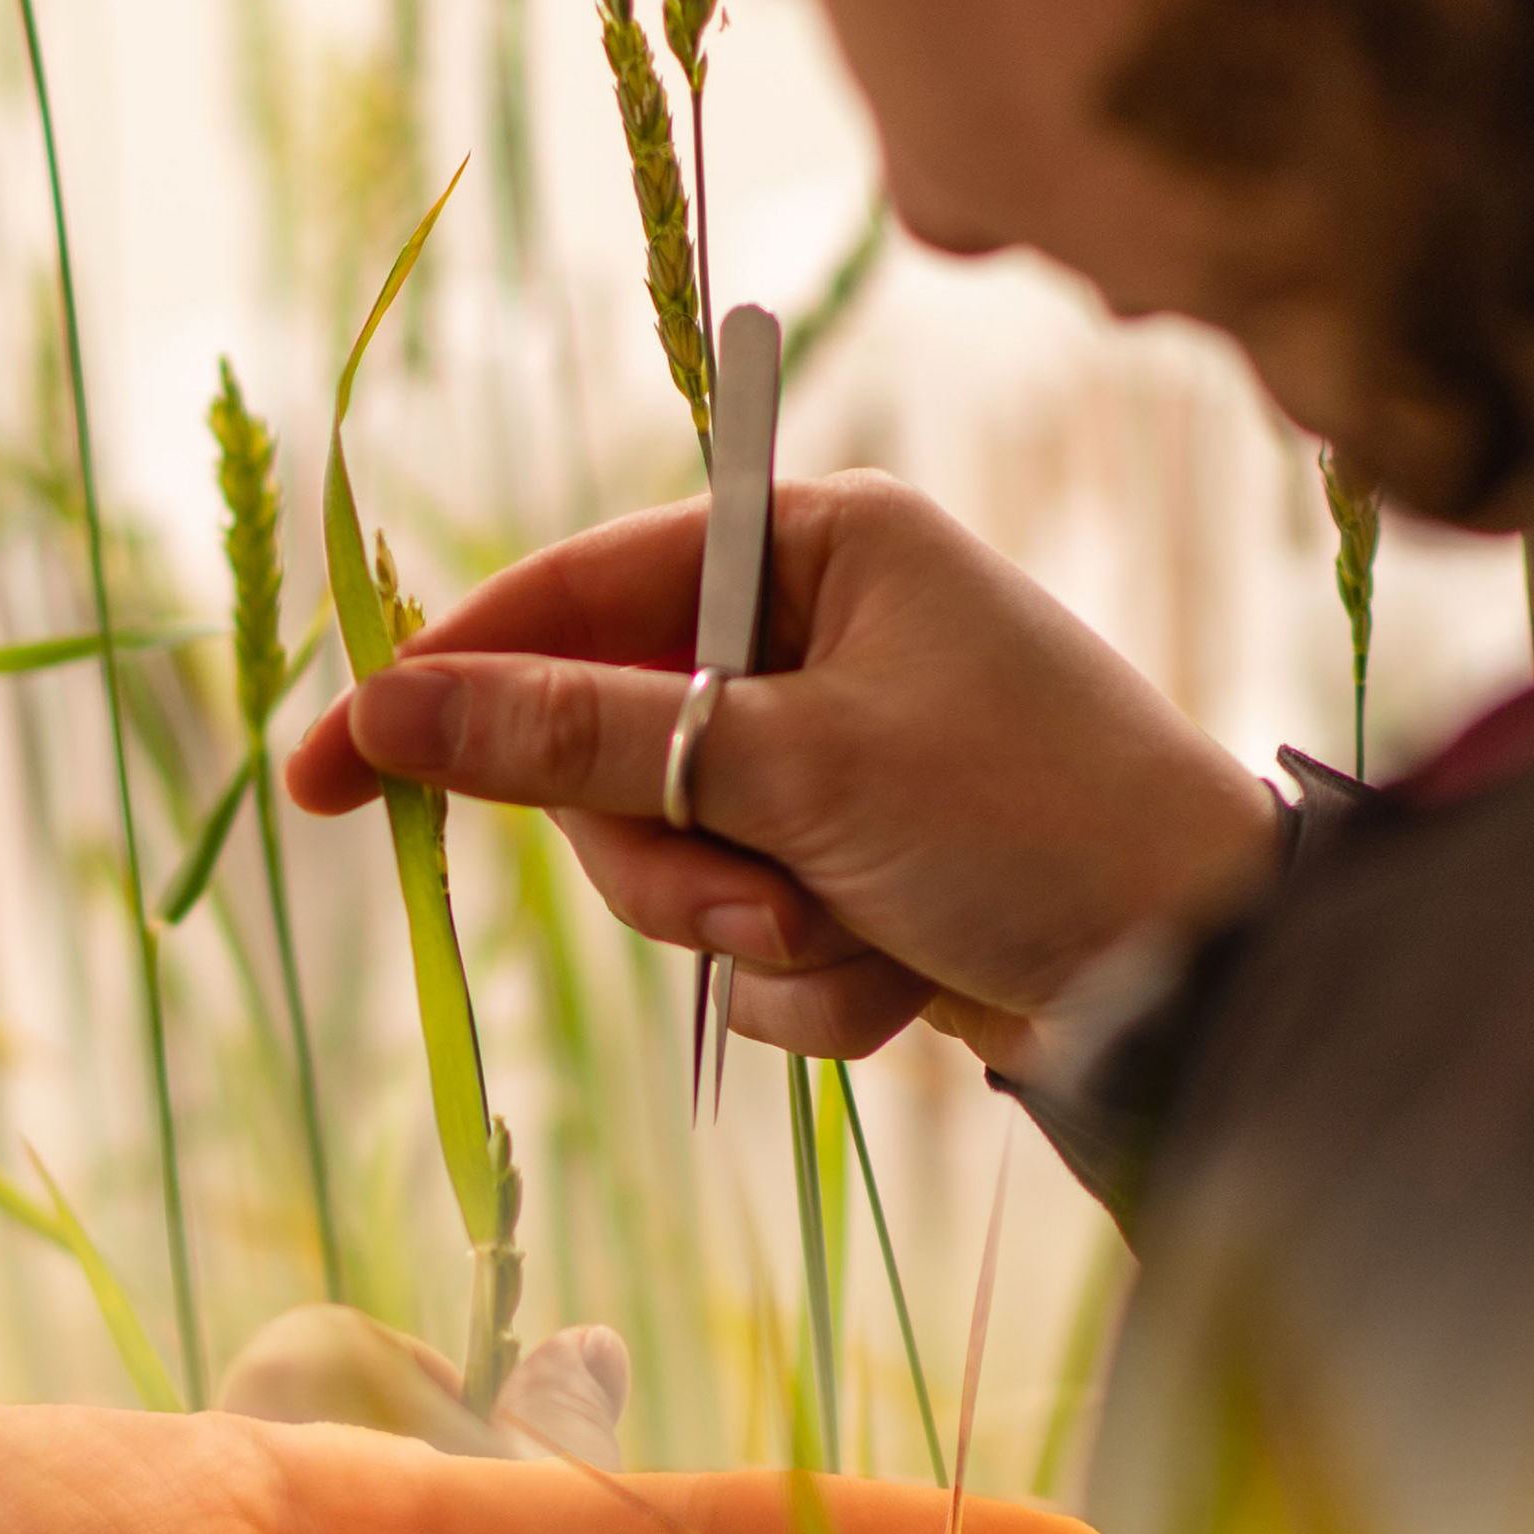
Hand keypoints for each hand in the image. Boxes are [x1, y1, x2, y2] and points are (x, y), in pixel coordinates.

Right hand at [283, 469, 1278, 1068]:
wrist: (1208, 977)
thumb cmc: (1032, 823)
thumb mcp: (793, 769)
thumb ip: (587, 737)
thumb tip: (394, 706)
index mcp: (819, 544)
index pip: (576, 595)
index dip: (446, 685)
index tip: (325, 771)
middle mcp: (822, 636)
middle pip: (610, 759)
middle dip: (668, 862)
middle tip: (755, 906)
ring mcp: (840, 763)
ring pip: (674, 871)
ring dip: (748, 940)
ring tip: (852, 943)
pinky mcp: (864, 878)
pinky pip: (755, 948)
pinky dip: (812, 989)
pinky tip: (906, 986)